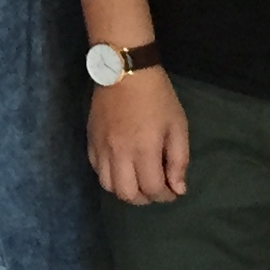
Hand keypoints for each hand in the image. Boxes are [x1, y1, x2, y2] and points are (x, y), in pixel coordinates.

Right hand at [87, 70, 187, 203]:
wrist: (125, 71)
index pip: (153, 188)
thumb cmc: (157, 97)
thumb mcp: (178, 125)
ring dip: (125, 190)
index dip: (166, 195)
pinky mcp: (90, 141)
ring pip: (108, 186)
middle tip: (155, 188)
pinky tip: (121, 168)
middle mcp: (120, 153)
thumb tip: (178, 188)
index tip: (173, 190)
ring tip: (137, 181)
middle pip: (127, 194)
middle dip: (144, 198)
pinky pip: (96, 170)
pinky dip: (109, 176)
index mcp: (145, 149)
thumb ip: (179, 160)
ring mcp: (101, 148)